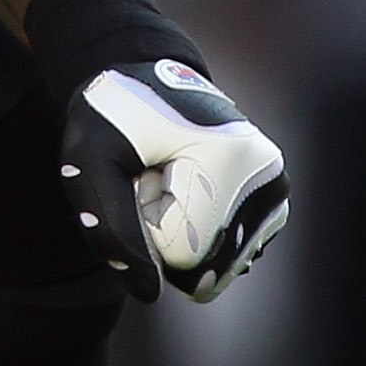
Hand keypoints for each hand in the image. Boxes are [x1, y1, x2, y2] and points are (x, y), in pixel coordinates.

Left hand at [59, 58, 287, 303]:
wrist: (139, 73)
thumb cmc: (112, 112)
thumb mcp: (90, 159)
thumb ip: (112, 228)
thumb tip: (150, 292)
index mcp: (230, 159)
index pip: (180, 251)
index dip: (142, 223)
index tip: (136, 175)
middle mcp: (268, 178)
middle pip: (204, 266)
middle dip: (162, 231)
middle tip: (147, 178)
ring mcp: (275, 192)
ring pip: (215, 265)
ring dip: (178, 231)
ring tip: (165, 177)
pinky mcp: (272, 203)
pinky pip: (225, 253)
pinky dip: (198, 230)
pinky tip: (184, 185)